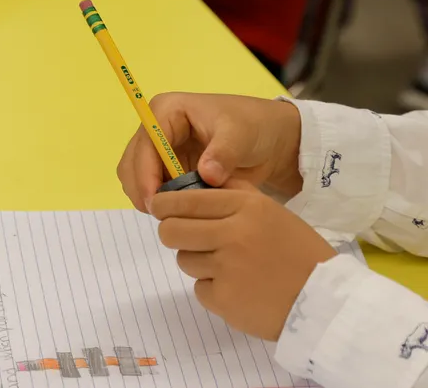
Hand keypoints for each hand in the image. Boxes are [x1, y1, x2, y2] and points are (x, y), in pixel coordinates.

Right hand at [117, 93, 303, 212]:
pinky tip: (180, 210)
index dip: (145, 174)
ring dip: (149, 197)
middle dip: (142, 190)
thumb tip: (206, 176)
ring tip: (174, 214)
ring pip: (135, 178)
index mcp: (166, 110)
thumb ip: (223, 154)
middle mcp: (155, 127)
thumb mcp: (242, 135)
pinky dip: (160, 200)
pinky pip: (151, 187)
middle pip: (131, 163)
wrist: (271, 139)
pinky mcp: (166, 166)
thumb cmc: (255, 127)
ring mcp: (159, 148)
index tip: (157, 203)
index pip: (144, 145)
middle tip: (164, 216)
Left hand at [153, 180, 336, 340]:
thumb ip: (235, 197)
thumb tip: (194, 184)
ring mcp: (227, 267)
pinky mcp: (223, 298)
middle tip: (186, 239)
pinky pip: (200, 289)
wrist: (327, 302)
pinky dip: (214, 291)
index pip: (184, 199)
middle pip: (171, 230)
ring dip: (199, 263)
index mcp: (246, 207)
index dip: (163, 204)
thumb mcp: (272, 213)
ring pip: (184, 260)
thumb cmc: (300, 254)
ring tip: (231, 268)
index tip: (158, 208)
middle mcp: (233, 233)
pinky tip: (240, 290)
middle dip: (172, 234)